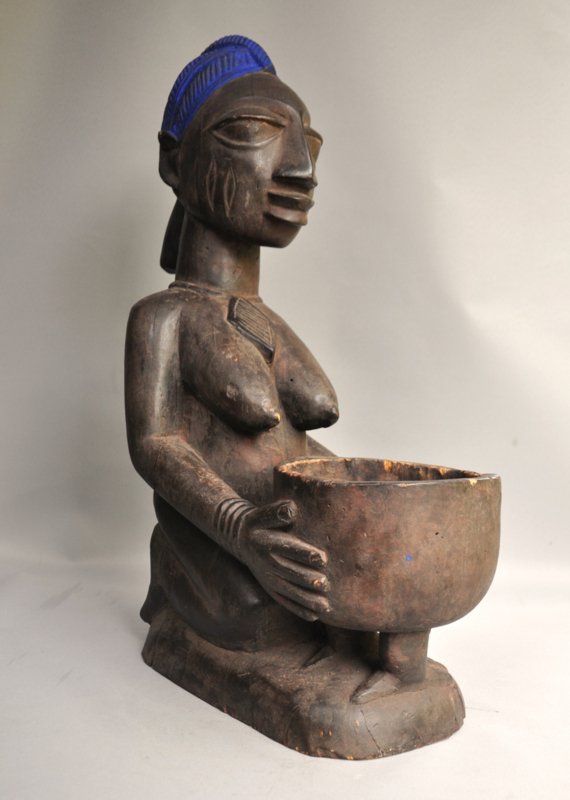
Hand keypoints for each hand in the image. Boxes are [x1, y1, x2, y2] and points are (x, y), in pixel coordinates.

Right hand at [237, 500, 329, 621]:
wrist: (241, 539)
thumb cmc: (259, 523)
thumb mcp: (262, 514)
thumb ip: (276, 512)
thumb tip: (291, 510)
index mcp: (268, 543)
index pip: (288, 549)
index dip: (304, 554)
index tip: (322, 558)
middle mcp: (268, 563)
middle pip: (290, 573)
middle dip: (308, 580)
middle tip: (326, 584)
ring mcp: (269, 578)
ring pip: (290, 592)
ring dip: (307, 600)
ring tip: (326, 606)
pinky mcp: (271, 588)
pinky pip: (285, 601)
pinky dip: (299, 609)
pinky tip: (314, 616)